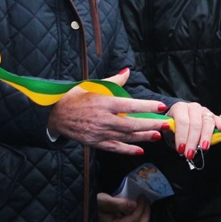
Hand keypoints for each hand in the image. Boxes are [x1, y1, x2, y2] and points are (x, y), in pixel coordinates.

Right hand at [47, 69, 168, 154]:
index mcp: (104, 103)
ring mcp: (99, 133)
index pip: (130, 105)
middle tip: (165, 124)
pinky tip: (140, 150)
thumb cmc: (75, 97)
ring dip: (144, 137)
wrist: (54, 114)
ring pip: (126, 137)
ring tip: (158, 135)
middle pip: (132, 124)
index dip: (147, 107)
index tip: (160, 107)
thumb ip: (113, 80)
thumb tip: (128, 71)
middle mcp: (103, 119)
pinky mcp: (95, 142)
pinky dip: (128, 150)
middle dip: (151, 124)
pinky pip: (115, 148)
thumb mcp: (93, 85)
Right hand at [96, 193, 149, 221]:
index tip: (142, 195)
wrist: (85, 211)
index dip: (141, 207)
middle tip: (146, 199)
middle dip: (146, 212)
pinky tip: (140, 208)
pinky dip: (140, 217)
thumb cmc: (93, 205)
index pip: (134, 219)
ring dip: (144, 215)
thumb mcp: (104, 201)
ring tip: (144, 202)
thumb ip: (118, 203)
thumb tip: (134, 204)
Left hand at [166, 100, 218, 158]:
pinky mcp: (212, 115)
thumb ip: (169, 131)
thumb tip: (175, 140)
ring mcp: (204, 110)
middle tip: (190, 154)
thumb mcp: (168, 127)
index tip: (181, 149)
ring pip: (207, 122)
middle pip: (195, 123)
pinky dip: (220, 123)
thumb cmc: (173, 124)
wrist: (180, 116)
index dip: (182, 136)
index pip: (182, 121)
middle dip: (193, 140)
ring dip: (206, 136)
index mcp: (180, 108)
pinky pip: (217, 119)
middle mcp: (193, 107)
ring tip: (203, 148)